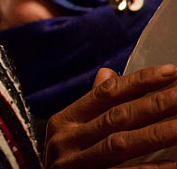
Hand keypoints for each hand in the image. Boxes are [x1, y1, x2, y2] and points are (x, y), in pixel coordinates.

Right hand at [44, 64, 176, 167]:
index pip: (105, 94)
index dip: (139, 82)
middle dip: (156, 103)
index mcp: (64, 121)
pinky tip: (175, 162)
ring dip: (158, 133)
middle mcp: (67, 140)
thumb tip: (108, 73)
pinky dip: (153, 168)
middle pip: (118, 117)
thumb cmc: (67, 162)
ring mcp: (78, 165)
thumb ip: (90, 105)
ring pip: (122, 143)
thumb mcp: (69, 131)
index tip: (171, 71)